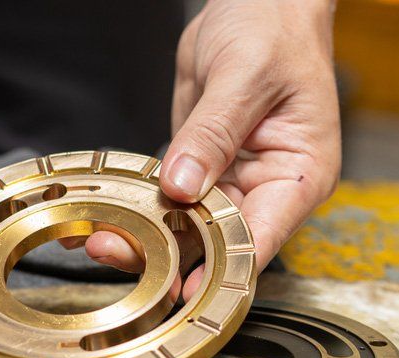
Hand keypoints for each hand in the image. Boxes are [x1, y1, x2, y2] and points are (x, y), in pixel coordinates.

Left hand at [80, 0, 340, 298]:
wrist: (256, 3)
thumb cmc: (274, 29)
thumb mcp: (245, 75)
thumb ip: (213, 133)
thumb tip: (183, 184)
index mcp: (299, 175)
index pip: (261, 237)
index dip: (222, 268)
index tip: (184, 288)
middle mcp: (266, 188)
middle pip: (216, 241)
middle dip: (167, 254)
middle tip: (115, 252)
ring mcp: (230, 183)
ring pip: (186, 229)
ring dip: (144, 237)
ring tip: (99, 241)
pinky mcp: (199, 171)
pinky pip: (167, 202)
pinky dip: (138, 210)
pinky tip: (103, 218)